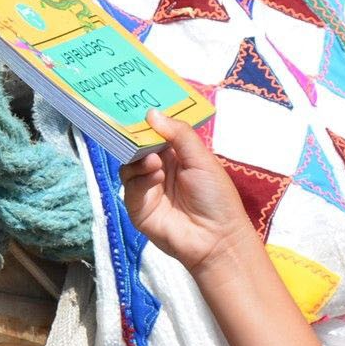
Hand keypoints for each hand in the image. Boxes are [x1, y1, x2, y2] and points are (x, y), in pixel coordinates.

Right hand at [120, 111, 254, 275]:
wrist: (215, 238)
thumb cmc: (216, 197)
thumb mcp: (202, 159)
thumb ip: (178, 134)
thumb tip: (151, 113)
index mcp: (177, 155)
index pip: (156, 133)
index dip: (148, 121)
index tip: (139, 107)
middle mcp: (159, 168)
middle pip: (137, 146)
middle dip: (136, 137)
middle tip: (135, 128)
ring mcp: (147, 187)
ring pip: (128, 163)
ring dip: (139, 158)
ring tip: (155, 162)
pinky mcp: (137, 206)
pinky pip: (129, 185)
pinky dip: (139, 178)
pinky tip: (155, 177)